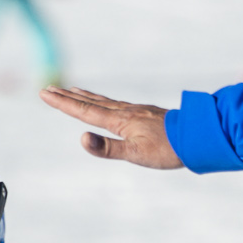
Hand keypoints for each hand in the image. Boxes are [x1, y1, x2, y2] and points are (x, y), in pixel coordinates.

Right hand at [41, 83, 179, 168]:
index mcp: (119, 121)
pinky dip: (103, 101)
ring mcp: (135, 111)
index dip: (63, 103)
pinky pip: (116, 104)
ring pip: (103, 101)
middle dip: (68, 96)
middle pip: (90, 102)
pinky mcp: (145, 114)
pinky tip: (107, 104)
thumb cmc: (167, 150)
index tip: (44, 93)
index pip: (84, 110)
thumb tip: (82, 138)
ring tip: (71, 91)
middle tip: (48, 88)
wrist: (197, 137)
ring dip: (84, 96)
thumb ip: (108, 148)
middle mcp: (125, 112)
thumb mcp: (136, 154)